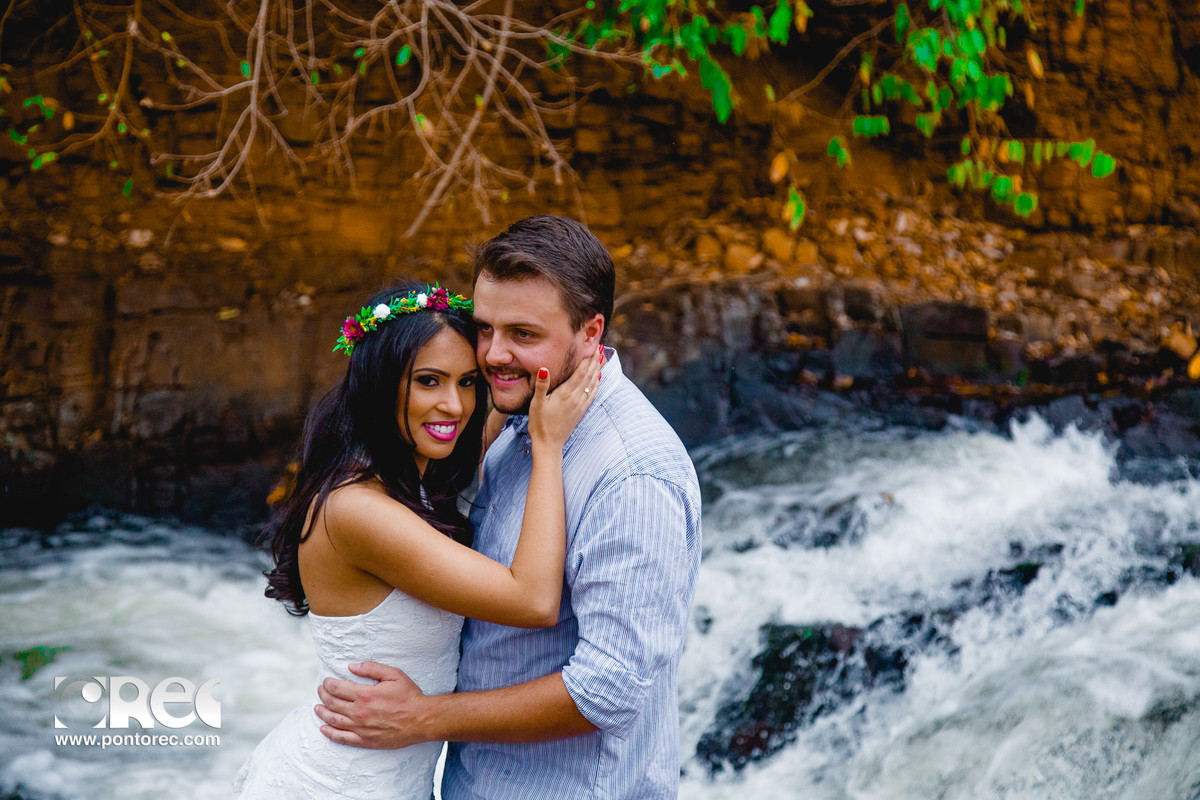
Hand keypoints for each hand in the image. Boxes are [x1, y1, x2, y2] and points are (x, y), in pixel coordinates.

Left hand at [313, 661, 430, 748]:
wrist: (421, 720)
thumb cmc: (409, 696)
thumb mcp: (394, 675)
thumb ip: (372, 668)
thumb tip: (351, 666)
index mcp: (365, 695)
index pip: (337, 688)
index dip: (328, 684)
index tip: (326, 681)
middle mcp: (359, 712)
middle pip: (333, 703)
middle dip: (323, 695)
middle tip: (320, 691)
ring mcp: (361, 728)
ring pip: (333, 720)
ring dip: (322, 713)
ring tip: (317, 708)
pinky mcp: (365, 740)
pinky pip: (342, 738)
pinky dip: (330, 733)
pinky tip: (323, 728)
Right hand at [527, 345, 602, 449]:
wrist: (549, 444)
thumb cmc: (539, 423)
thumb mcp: (536, 404)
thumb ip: (541, 385)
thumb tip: (544, 368)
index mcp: (565, 394)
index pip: (580, 372)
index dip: (588, 359)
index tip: (593, 348)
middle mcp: (575, 398)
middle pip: (589, 375)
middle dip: (595, 361)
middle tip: (600, 348)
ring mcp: (580, 405)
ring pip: (592, 384)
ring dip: (597, 370)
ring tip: (601, 359)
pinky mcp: (581, 411)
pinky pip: (592, 394)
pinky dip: (596, 384)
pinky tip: (598, 379)